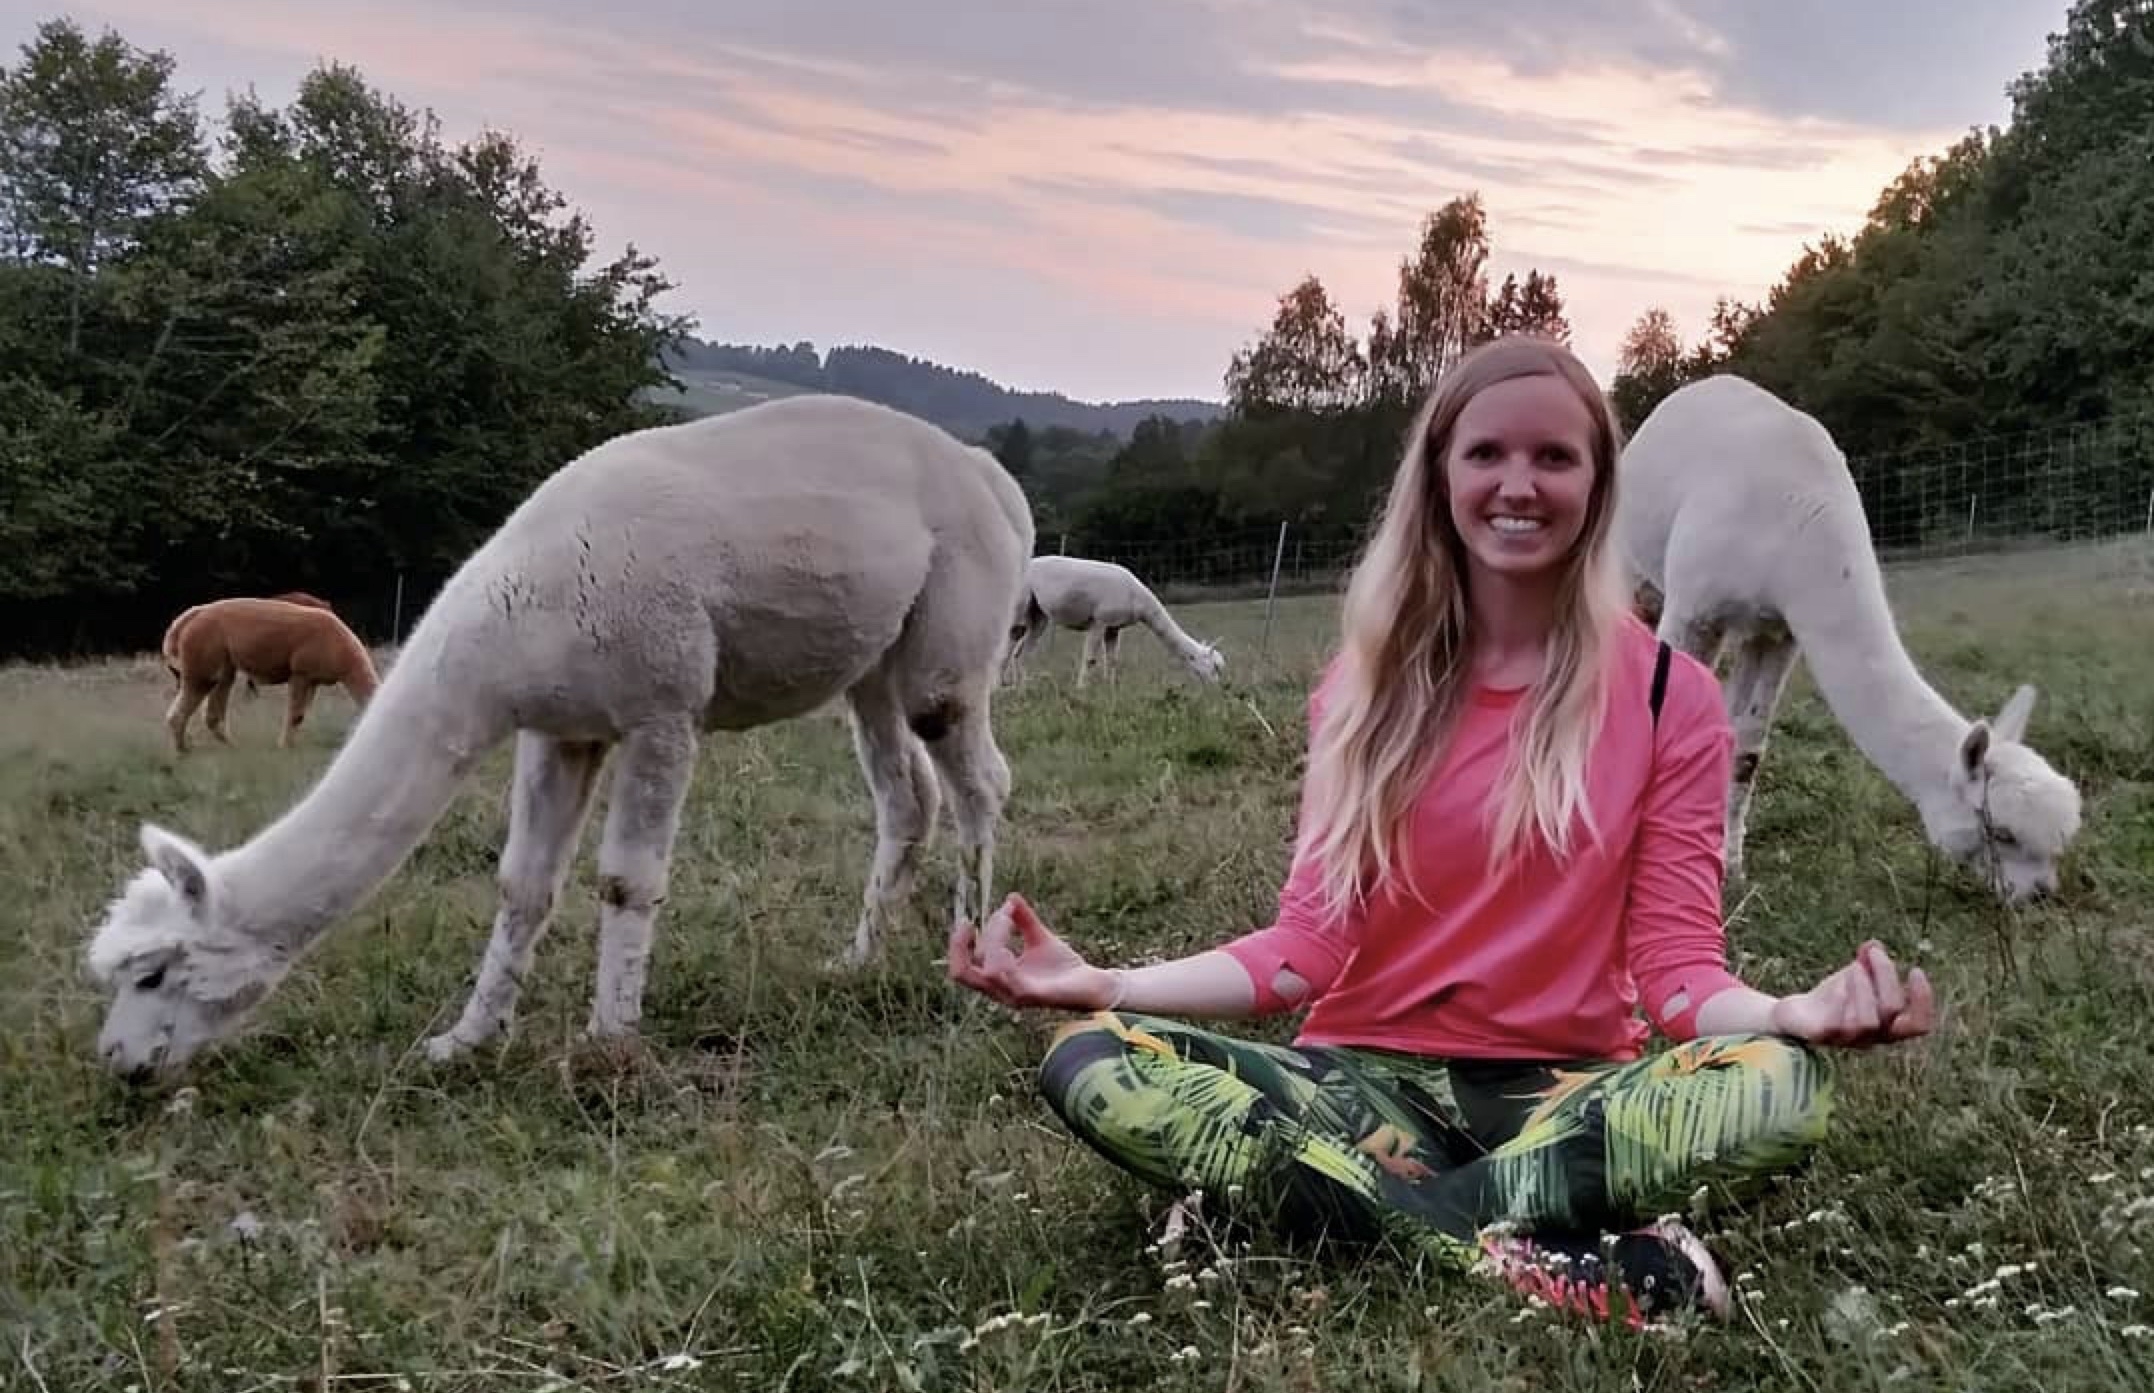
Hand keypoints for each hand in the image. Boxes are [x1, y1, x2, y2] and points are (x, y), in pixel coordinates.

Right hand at [947, 893, 1117, 1011]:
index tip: (984, 915)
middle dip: (959, 946)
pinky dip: (1005, 961)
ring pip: (988, 972)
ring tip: (1006, 922)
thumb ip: (1024, 920)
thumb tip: (1010, 897)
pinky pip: (1012, 982)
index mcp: (998, 978)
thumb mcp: (1039, 937)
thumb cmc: (1063, 966)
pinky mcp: (1035, 996)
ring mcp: (1016, 994)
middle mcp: (1001, 989)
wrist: (1092, 984)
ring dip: (993, 942)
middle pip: (962, 973)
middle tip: (969, 923)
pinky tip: (1010, 946)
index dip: (963, 941)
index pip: (965, 964)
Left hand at [1769, 940, 1936, 1047]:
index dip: (1923, 1000)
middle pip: (1891, 1011)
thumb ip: (1868, 962)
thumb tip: (1874, 944)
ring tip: (1854, 967)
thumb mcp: (1855, 976)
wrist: (1797, 1015)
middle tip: (1873, 953)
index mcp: (1889, 1026)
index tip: (1915, 970)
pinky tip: (1838, 985)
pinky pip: (1836, 1025)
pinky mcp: (1822, 1036)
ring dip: (1863, 988)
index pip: (1919, 1024)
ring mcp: (1848, 1039)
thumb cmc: (1836, 997)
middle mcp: (1872, 1037)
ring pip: (1867, 1021)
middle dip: (1885, 976)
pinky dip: (1840, 1001)